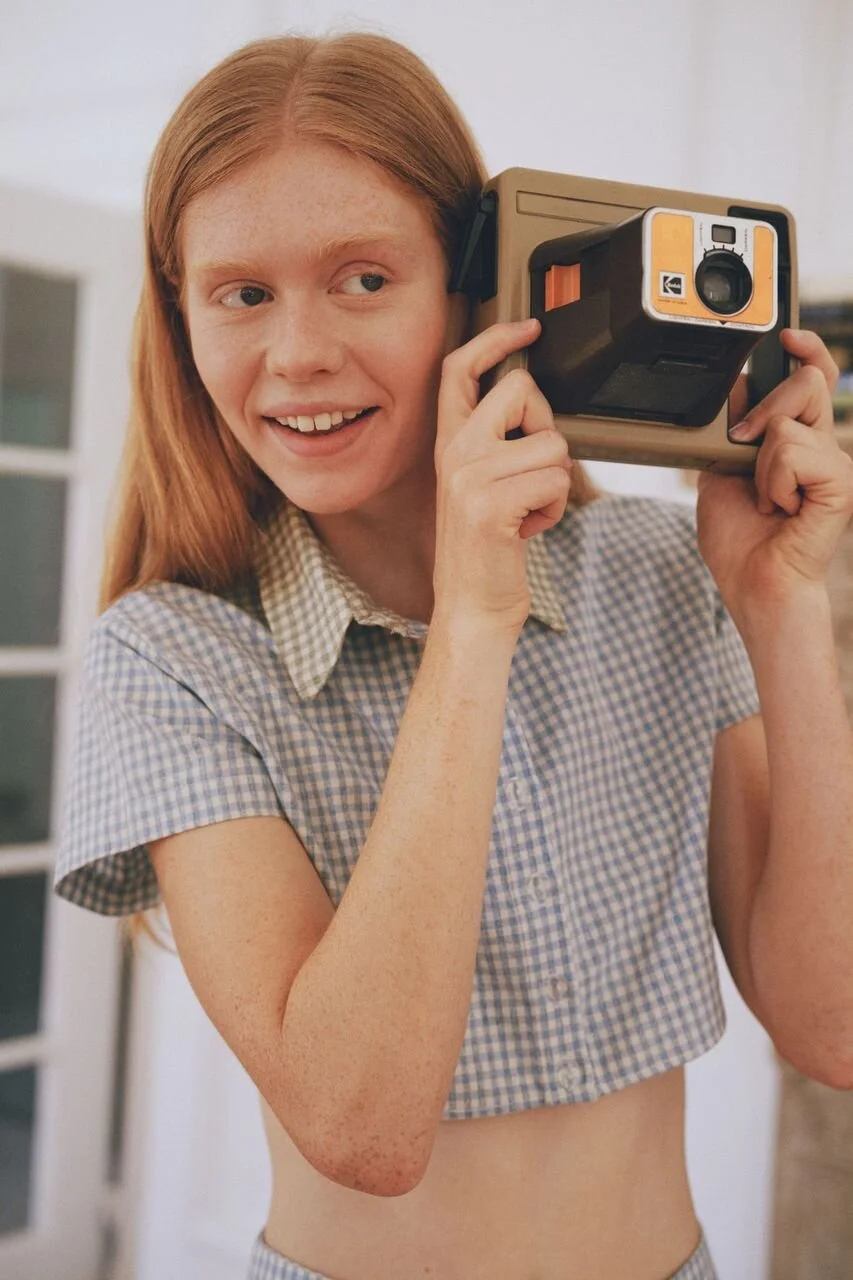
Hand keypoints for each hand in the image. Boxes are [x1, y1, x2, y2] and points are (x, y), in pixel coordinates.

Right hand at [433, 317, 572, 631]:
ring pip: (551, 445)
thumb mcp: (484, 486)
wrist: (472, 606)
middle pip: (520, 391)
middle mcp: (454, 452)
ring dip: (555, 483)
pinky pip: (555, 481)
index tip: (527, 328)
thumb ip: (499, 444)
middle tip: (532, 471)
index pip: (459, 369)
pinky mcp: (490, 503)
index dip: (494, 340)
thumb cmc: (487, 549)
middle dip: (545, 427)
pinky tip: (529, 528)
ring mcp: (469, 476)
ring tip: (528, 511)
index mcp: (449, 443)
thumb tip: (536, 408)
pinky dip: (555, 509)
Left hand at [696, 329, 852, 614]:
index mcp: (800, 440)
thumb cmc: (741, 540)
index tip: (785, 336)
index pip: (813, 378)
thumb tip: (736, 385)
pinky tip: (781, 508)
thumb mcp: (720, 469)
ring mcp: (835, 462)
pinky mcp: (840, 481)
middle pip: (806, 381)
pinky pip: (792, 451)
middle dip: (764, 410)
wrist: (754, 585)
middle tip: (744, 452)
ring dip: (761, 463)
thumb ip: (731, 428)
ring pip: (791, 419)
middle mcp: (823, 445)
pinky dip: (773, 481)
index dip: (805, 350)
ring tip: (767, 498)